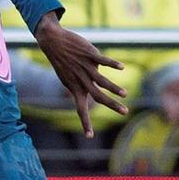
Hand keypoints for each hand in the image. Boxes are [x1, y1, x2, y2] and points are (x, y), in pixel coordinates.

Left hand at [33, 12, 126, 136]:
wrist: (53, 43)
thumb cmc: (63, 61)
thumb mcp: (68, 77)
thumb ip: (82, 83)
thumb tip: (96, 85)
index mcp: (75, 88)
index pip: (80, 109)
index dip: (85, 123)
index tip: (89, 136)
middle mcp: (81, 80)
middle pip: (98, 97)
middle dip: (111, 105)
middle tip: (125, 112)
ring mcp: (86, 68)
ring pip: (102, 81)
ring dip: (114, 88)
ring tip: (124, 94)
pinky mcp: (90, 55)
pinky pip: (103, 61)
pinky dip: (112, 64)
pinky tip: (122, 68)